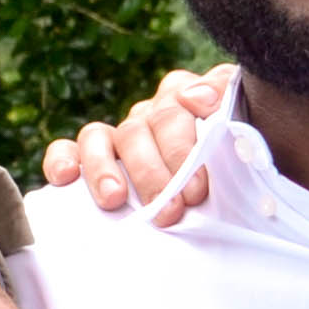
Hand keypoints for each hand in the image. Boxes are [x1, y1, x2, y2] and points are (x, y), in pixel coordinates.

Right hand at [38, 66, 228, 223]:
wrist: (237, 203)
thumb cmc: (238, 171)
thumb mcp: (246, 139)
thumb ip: (231, 106)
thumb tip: (198, 99)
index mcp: (187, 99)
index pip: (180, 99)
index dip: (186, 143)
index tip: (199, 188)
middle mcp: (150, 113)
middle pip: (142, 126)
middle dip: (156, 172)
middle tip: (172, 210)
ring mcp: (119, 135)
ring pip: (100, 135)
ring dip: (105, 168)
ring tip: (113, 200)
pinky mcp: (90, 158)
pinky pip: (68, 149)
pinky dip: (62, 159)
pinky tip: (65, 179)